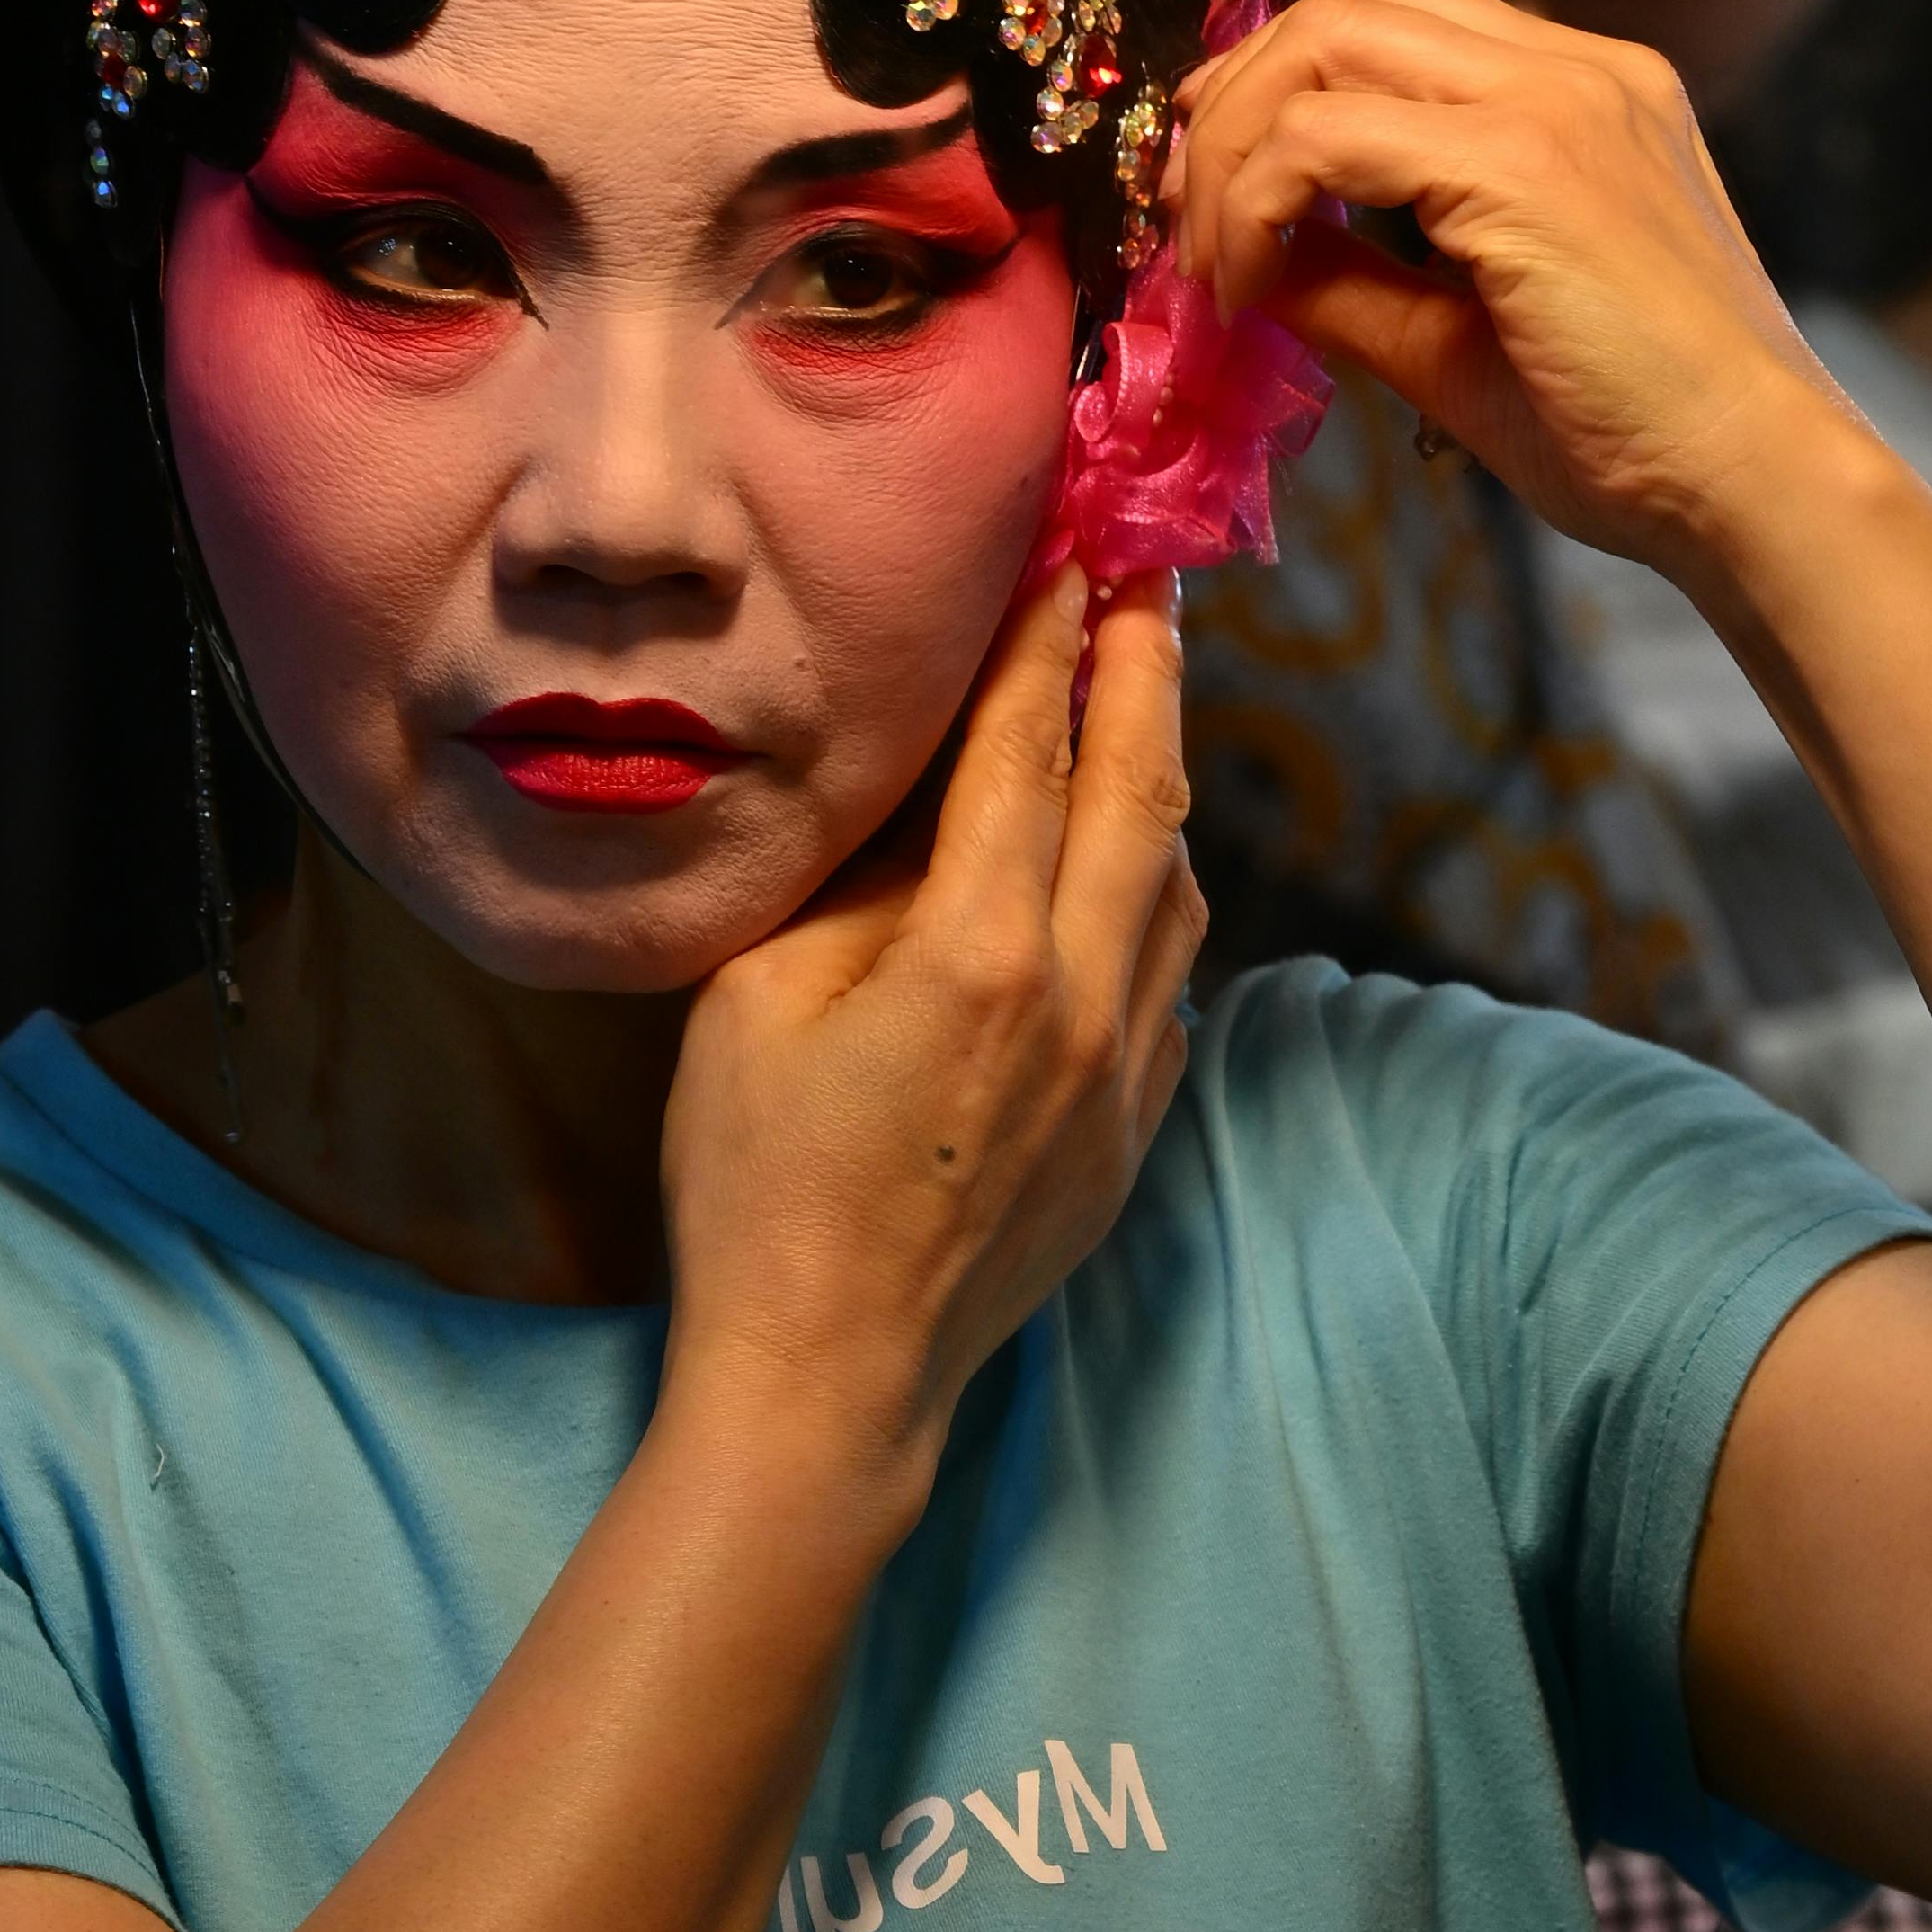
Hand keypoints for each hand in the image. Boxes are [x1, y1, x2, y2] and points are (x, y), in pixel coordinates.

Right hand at [655, 566, 1205, 1511]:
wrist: (829, 1376)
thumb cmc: (756, 1183)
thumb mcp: (761, 999)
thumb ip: (858, 885)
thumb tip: (931, 798)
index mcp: (981, 954)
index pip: (1030, 754)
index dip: (1049, 643)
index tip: (1072, 555)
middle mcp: (1081, 1000)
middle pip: (1141, 795)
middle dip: (1148, 674)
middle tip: (1152, 580)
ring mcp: (1124, 1072)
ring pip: (1175, 886)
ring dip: (1163, 782)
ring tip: (1147, 700)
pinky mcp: (1134, 1129)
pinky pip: (1169, 978)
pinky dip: (1153, 896)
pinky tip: (1127, 868)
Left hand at [1169, 0, 1850, 583]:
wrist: (1755, 488)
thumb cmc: (1635, 438)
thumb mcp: (1463, 339)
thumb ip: (1358, 279)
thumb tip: (1245, 257)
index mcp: (1584, 91)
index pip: (1392, 18)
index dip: (1278, 85)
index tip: (1215, 190)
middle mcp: (1577, 67)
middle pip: (1347, 1)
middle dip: (1236, 96)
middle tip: (1182, 212)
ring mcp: (1557, 100)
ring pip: (1328, 40)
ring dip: (1235, 145)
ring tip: (1211, 261)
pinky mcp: (1523, 164)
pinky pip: (1326, 138)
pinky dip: (1256, 204)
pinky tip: (1250, 290)